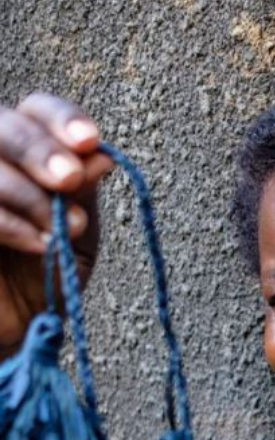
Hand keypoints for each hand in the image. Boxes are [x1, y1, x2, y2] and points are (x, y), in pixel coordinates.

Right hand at [0, 94, 112, 356]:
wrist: (16, 329)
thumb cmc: (44, 278)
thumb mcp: (76, 237)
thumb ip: (82, 196)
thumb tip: (100, 156)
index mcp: (27, 154)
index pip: (37, 110)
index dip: (62, 119)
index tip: (90, 141)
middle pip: (3, 123)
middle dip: (40, 150)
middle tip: (68, 181)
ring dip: (29, 194)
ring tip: (59, 232)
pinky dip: (7, 221)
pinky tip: (36, 244)